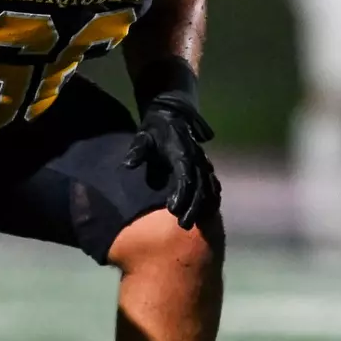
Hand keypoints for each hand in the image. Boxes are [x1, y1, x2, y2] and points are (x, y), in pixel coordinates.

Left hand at [123, 94, 218, 230]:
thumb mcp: (143, 136)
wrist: (172, 114)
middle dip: (193, 207)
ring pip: (209, 187)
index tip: (173, 210)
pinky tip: (207, 216)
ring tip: (196, 226)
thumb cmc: (155, 128)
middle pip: (199, 186)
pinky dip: (212, 199)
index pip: (185, 176)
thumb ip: (137, 150)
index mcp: (181, 152)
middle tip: (183, 225)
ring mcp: (202, 162)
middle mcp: (196, 158)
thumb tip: (128, 164)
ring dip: (204, 207)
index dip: (181, 193)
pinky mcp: (205, 166)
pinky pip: (212, 185)